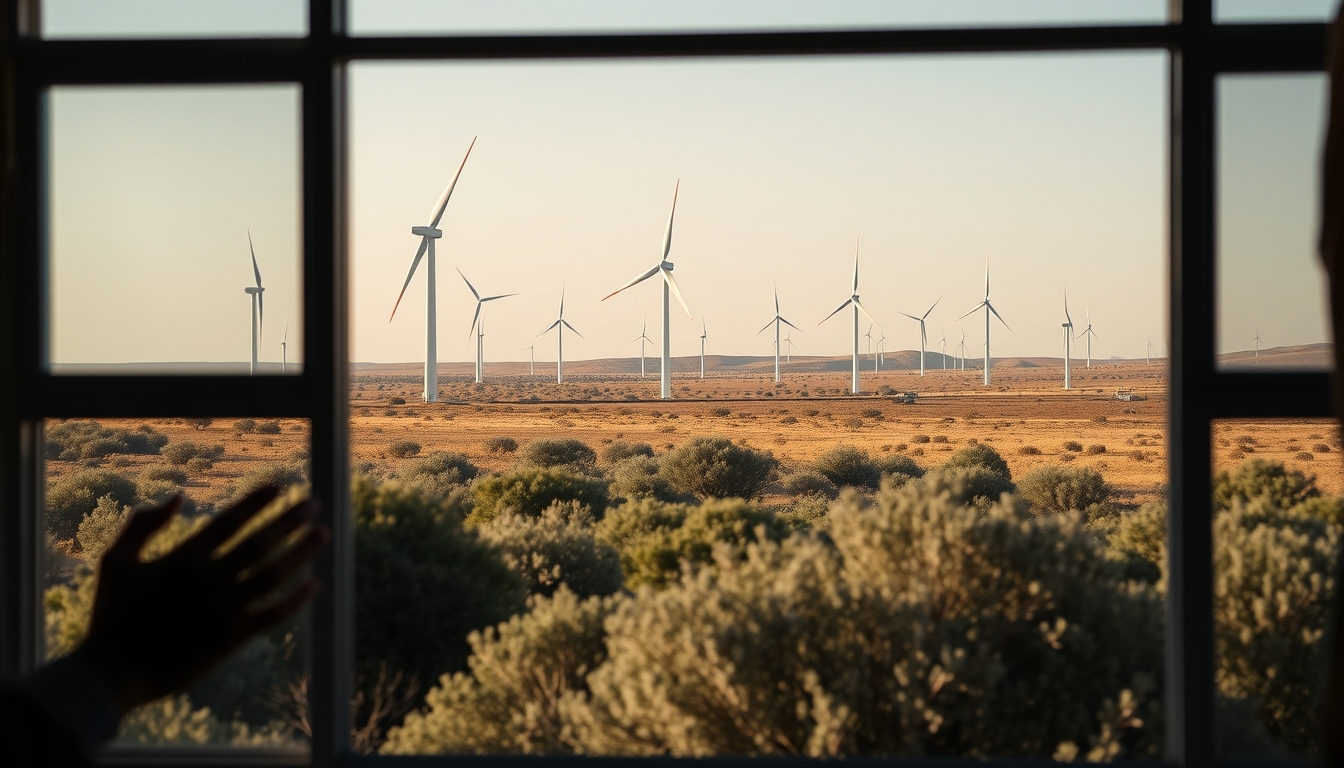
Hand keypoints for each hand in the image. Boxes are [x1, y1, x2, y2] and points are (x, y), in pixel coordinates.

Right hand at [73, 486, 328, 716]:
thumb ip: (141, 526)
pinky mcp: (231, 638)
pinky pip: (272, 615)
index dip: (256, 502)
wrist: (112, 673)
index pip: (229, 522)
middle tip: (314, 503)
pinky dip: (296, 600)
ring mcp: (223, 609)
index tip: (279, 486)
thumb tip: (176, 497)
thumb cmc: (111, 615)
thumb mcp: (116, 562)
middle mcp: (209, 580)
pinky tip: (315, 585)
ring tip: (323, 533)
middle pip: (259, 543)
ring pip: (273, 575)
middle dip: (290, 520)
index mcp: (183, 559)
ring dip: (301, 553)